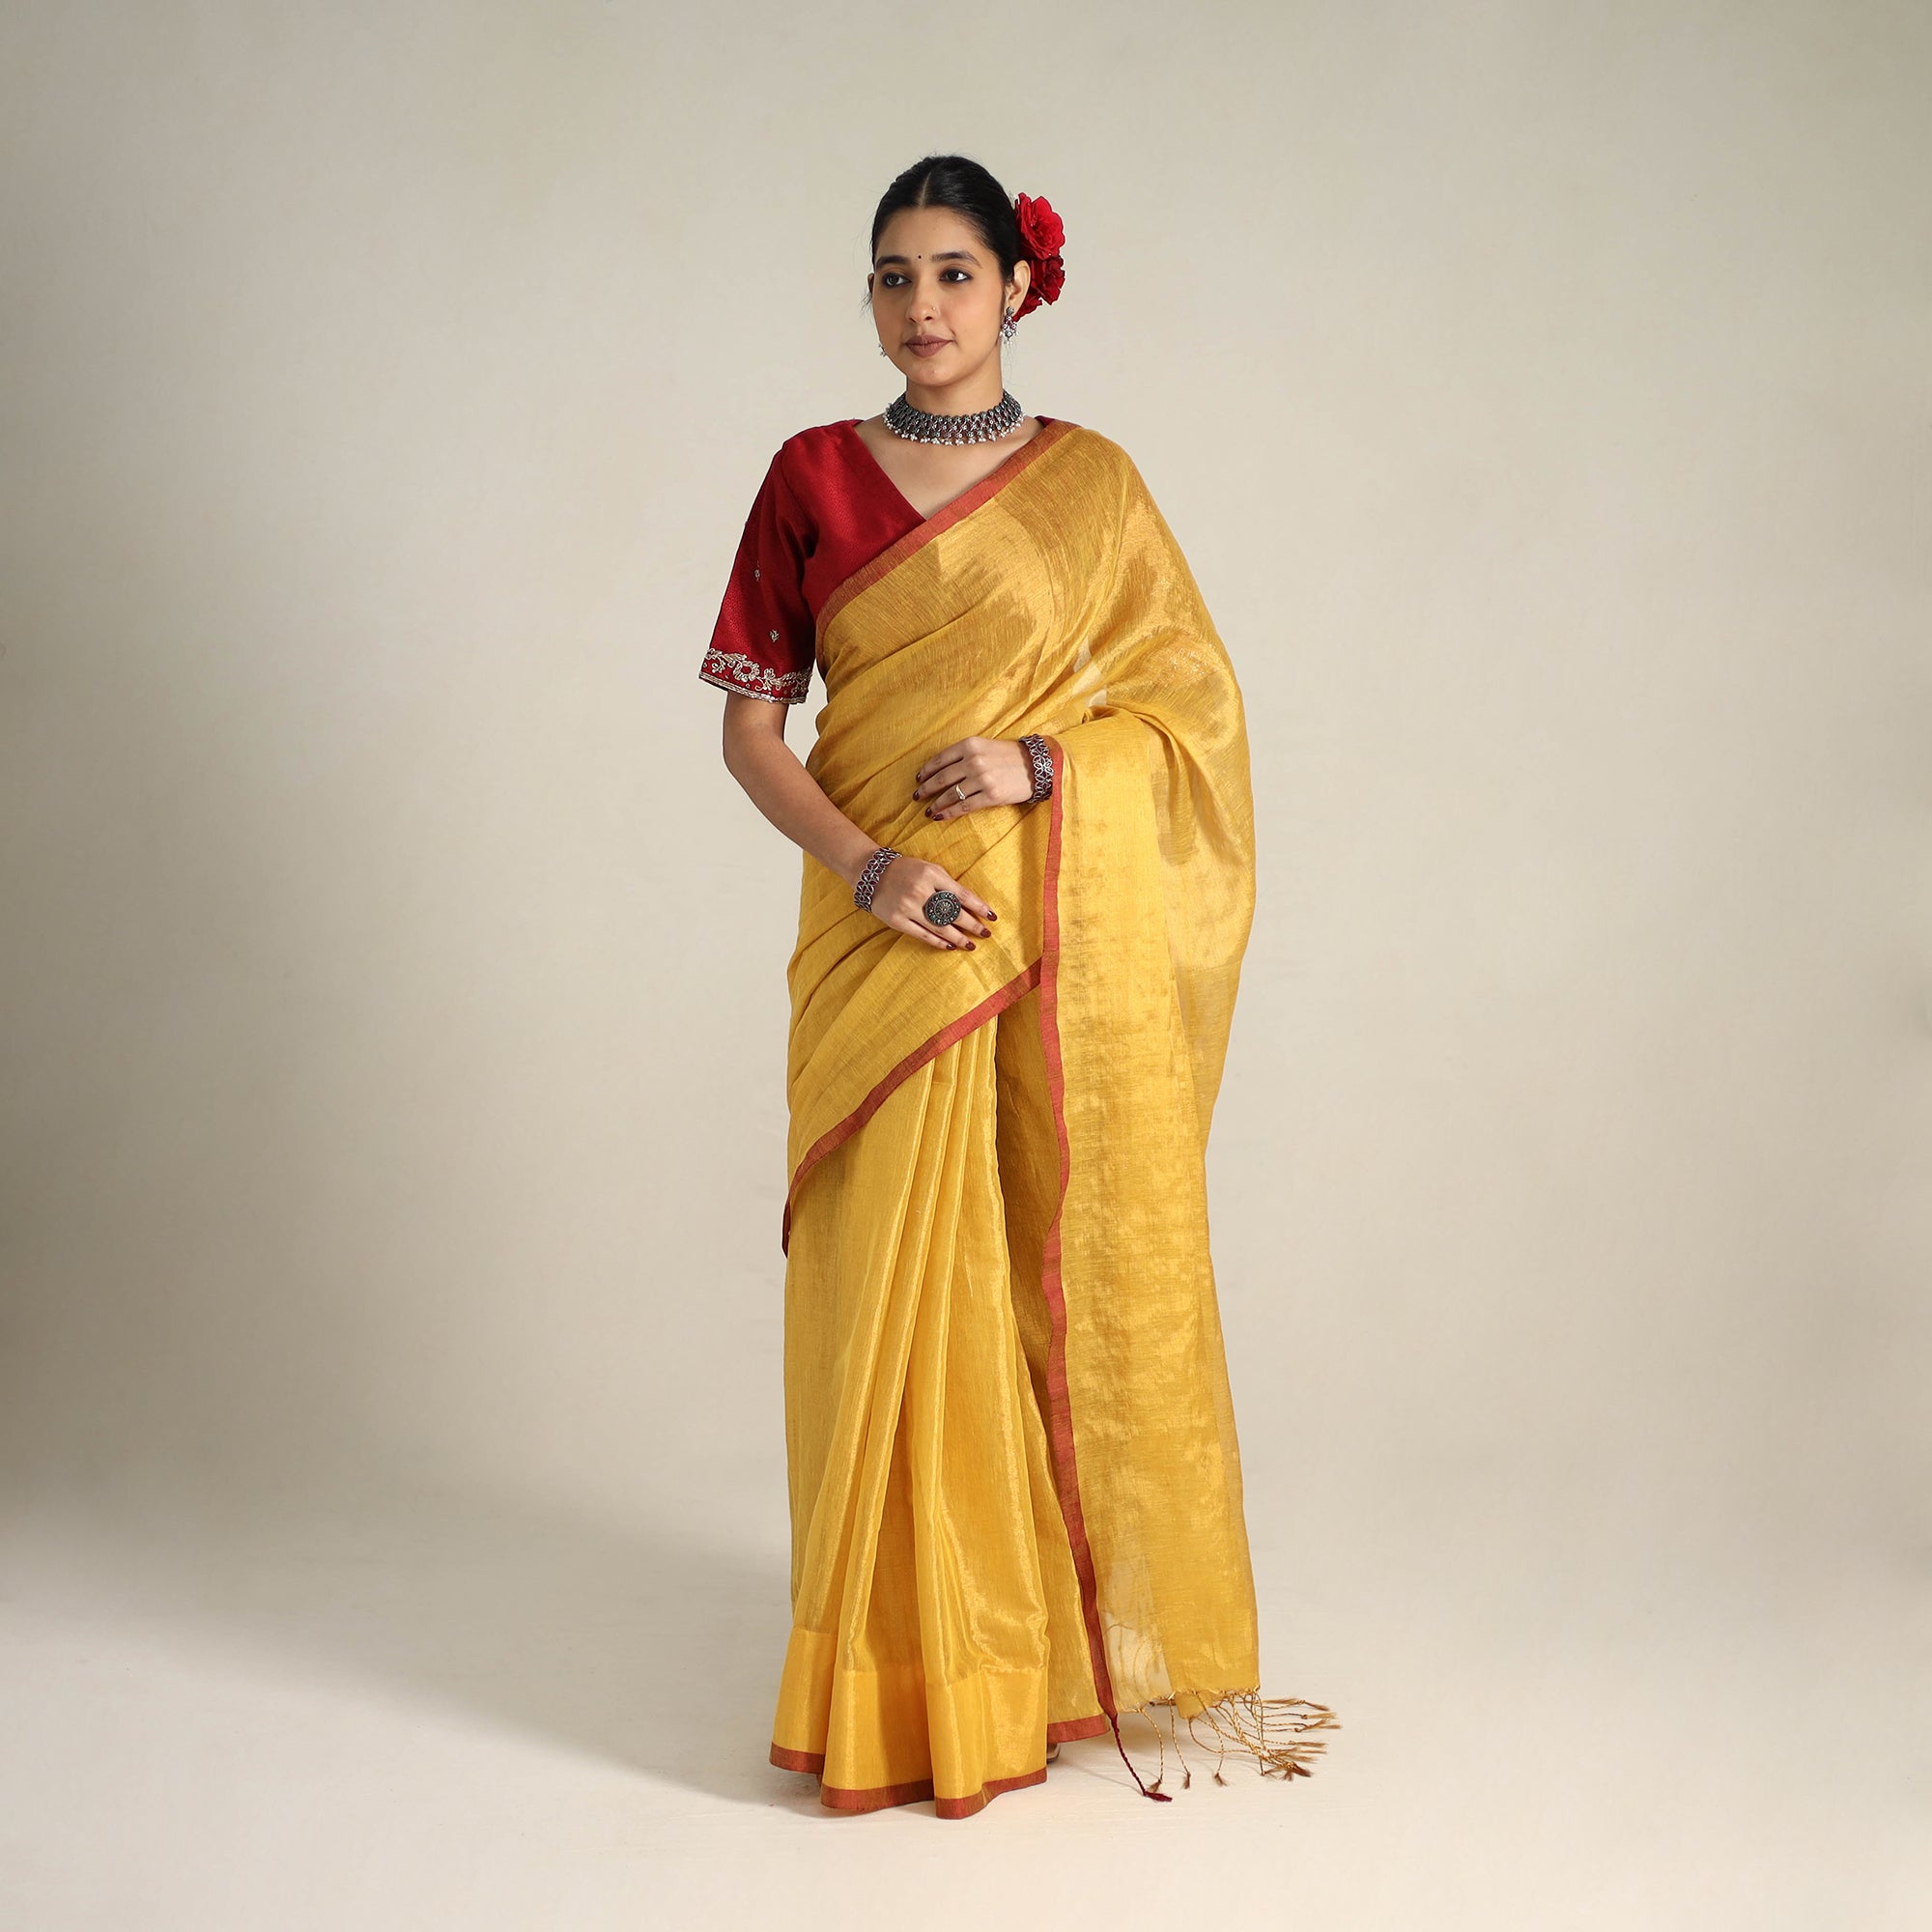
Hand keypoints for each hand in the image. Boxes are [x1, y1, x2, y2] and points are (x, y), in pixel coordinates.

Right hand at [863, 852, 996, 951]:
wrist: (872, 874)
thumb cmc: (907, 871)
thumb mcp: (929, 869)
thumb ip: (947, 884)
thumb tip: (970, 904)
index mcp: (931, 874)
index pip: (961, 894)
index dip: (979, 907)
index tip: (992, 916)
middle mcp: (920, 890)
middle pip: (953, 913)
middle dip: (972, 925)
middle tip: (985, 934)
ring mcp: (907, 907)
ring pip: (939, 927)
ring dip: (958, 938)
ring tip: (971, 944)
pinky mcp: (897, 920)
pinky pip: (922, 935)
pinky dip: (938, 942)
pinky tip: (950, 946)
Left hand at [913, 736, 1035, 820]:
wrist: (1036, 766)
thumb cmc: (1008, 756)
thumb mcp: (984, 746)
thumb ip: (964, 753)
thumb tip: (940, 769)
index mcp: (970, 745)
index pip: (940, 760)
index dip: (926, 771)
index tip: (918, 779)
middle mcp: (974, 760)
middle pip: (941, 778)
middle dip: (926, 789)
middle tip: (917, 797)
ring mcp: (982, 779)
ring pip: (950, 794)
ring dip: (936, 804)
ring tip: (928, 811)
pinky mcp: (991, 795)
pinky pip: (963, 806)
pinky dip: (949, 813)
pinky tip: (941, 816)